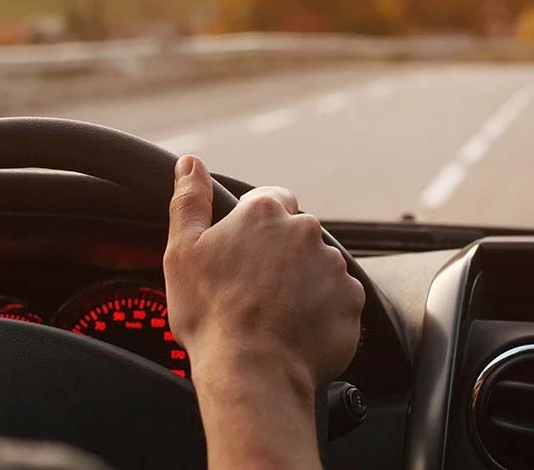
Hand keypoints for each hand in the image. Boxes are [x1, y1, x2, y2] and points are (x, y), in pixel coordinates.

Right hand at [163, 155, 363, 469]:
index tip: (240, 251)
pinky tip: (294, 328)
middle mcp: (307, 230)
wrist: (252, 371)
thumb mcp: (182, 250)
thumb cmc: (210, 312)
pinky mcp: (352, 302)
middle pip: (294, 232)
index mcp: (265, 212)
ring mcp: (334, 266)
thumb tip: (189, 163)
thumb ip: (189, 200)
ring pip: (316, 265)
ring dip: (300, 280)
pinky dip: (320, 309)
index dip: (253, 223)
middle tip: (250, 288)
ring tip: (272, 313)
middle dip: (277, 253)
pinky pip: (337, 298)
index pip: (269, 198)